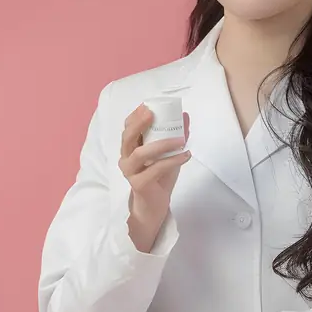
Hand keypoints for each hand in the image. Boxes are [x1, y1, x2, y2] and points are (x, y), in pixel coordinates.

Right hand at [119, 103, 190, 249]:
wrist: (155, 206)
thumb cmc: (159, 177)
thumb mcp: (169, 154)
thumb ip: (175, 136)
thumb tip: (185, 116)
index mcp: (130, 148)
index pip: (127, 127)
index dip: (135, 115)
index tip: (149, 105)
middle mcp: (126, 158)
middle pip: (127, 137)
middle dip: (139, 123)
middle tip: (153, 114)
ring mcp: (130, 172)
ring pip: (141, 153)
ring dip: (162, 144)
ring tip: (181, 140)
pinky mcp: (139, 184)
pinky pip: (155, 169)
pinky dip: (172, 160)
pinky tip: (185, 155)